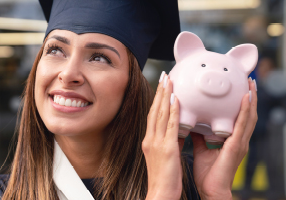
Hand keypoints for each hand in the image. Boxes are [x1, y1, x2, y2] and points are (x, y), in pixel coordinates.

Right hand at [143, 73, 184, 199]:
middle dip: (159, 91)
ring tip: (169, 80)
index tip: (162, 86)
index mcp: (149, 140)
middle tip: (164, 75)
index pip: (152, 115)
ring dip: (165, 96)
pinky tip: (175, 99)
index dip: (156, 99)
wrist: (160, 193)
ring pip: (160, 114)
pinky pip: (169, 126)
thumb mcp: (163, 156)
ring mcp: (157, 142)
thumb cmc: (163, 177)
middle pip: (154, 110)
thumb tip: (175, 132)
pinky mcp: (167, 148)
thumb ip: (168, 142)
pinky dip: (171, 111)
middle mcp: (150, 138)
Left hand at [191, 78, 257, 199]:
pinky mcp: (236, 147)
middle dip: (250, 96)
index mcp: (232, 140)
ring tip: (250, 83)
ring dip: (251, 99)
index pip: (239, 117)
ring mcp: (240, 143)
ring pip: (249, 116)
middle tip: (248, 79)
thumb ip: (198, 136)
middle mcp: (239, 140)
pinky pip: (242, 126)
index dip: (242, 103)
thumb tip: (192, 124)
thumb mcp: (201, 148)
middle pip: (247, 114)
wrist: (211, 191)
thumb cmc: (208, 173)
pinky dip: (245, 111)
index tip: (240, 88)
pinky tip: (246, 98)